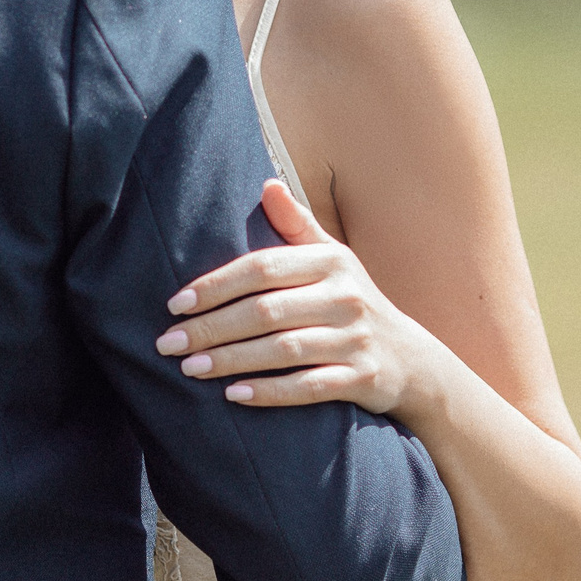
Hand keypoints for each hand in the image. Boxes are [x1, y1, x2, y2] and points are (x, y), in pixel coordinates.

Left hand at [156, 180, 431, 414]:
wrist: (412, 359)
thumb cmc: (352, 301)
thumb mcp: (333, 258)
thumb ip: (297, 225)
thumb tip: (266, 184)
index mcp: (330, 261)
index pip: (263, 268)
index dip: (216, 285)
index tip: (175, 303)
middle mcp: (345, 296)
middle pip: (266, 311)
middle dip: (212, 327)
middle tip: (168, 343)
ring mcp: (355, 339)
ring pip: (284, 350)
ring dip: (232, 360)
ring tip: (190, 368)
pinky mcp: (363, 378)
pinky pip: (310, 387)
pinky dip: (271, 392)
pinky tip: (234, 396)